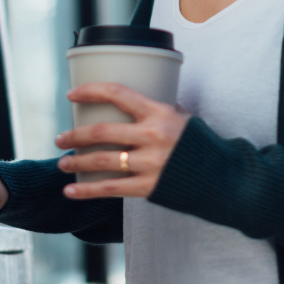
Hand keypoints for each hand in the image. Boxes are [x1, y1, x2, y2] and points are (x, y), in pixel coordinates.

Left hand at [54, 82, 190, 199]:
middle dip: (75, 135)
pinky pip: (111, 189)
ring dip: (77, 162)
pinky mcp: (149, 187)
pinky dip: (87, 191)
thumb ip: (160, 110)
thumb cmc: (201, 145)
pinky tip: (70, 192)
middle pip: (102, 132)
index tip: (72, 95)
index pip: (118, 94)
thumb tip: (139, 99)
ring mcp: (150, 163)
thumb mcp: (183, 118)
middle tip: (60, 138)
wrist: (223, 178)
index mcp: (159, 113)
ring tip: (62, 163)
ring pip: (102, 161)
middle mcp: (152, 136)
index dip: (91, 92)